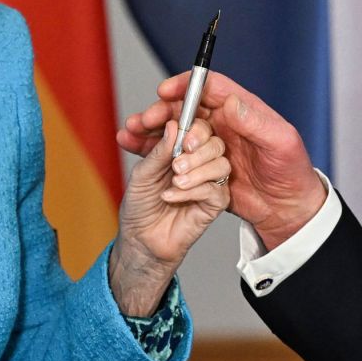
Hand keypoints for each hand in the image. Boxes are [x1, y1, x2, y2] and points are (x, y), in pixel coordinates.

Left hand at [109, 117, 230, 315]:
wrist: (141, 240)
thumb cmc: (141, 206)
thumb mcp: (142, 174)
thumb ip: (159, 150)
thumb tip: (174, 126)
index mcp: (181, 148)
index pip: (194, 125)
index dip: (186, 119)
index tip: (170, 121)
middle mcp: (199, 161)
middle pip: (214, 139)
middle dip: (196, 144)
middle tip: (176, 158)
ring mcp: (210, 181)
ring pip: (220, 162)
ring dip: (196, 168)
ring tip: (174, 179)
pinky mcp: (215, 203)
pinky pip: (215, 189)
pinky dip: (192, 190)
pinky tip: (172, 196)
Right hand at [117, 71, 325, 249]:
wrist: (287, 208)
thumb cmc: (292, 171)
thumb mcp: (281, 143)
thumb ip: (256, 122)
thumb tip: (231, 102)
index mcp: (242, 110)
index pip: (210, 87)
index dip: (186, 85)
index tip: (165, 90)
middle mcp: (223, 123)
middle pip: (186, 108)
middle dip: (162, 111)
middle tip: (146, 120)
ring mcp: (210, 145)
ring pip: (175, 130)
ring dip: (151, 129)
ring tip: (130, 133)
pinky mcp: (201, 166)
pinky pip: (172, 153)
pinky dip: (151, 149)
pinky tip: (132, 146)